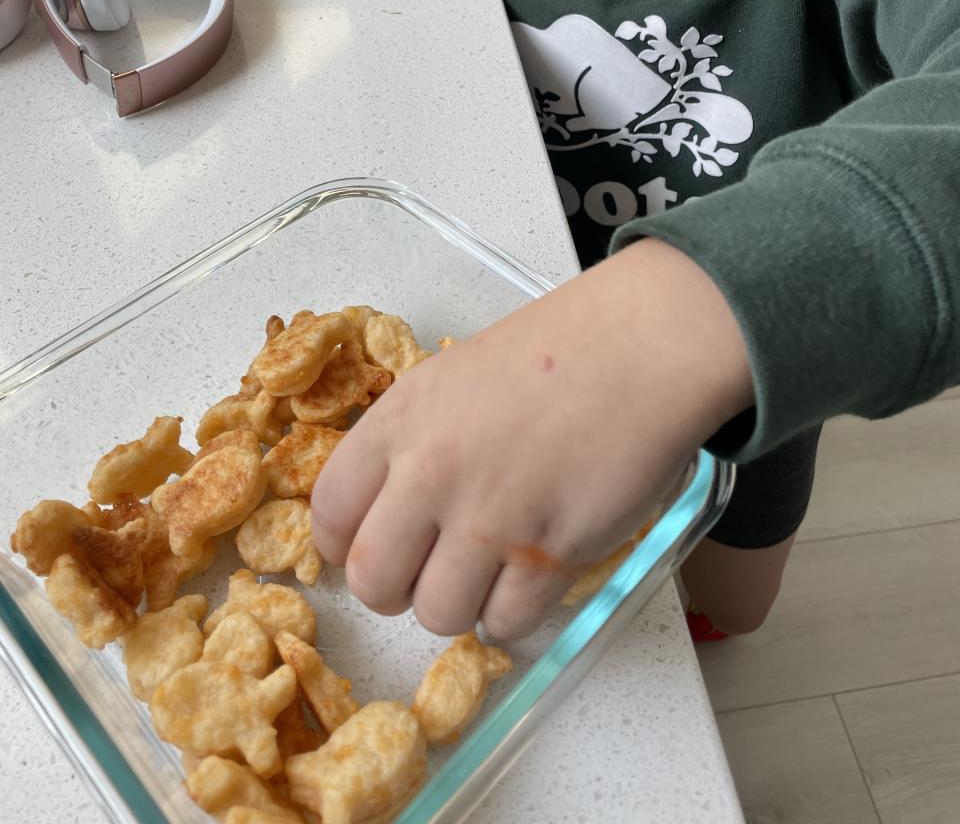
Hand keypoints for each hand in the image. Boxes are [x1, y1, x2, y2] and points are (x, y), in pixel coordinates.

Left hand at [311, 239, 752, 639]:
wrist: (638, 346)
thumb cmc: (554, 353)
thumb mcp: (453, 378)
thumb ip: (410, 441)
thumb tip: (386, 512)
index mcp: (400, 420)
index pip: (331, 512)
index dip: (345, 545)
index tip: (367, 550)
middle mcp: (432, 471)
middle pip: (371, 580)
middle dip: (395, 590)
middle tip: (428, 570)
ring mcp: (490, 516)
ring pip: (435, 614)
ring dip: (459, 604)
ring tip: (489, 568)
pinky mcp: (550, 551)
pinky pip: (505, 623)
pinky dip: (514, 613)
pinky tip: (531, 575)